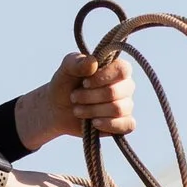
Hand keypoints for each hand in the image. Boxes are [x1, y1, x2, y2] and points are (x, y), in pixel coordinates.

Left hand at [18, 52, 135, 147]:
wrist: (58, 109)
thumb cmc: (65, 85)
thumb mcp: (65, 70)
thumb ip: (76, 62)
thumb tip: (93, 62)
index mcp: (115, 68)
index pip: (122, 70)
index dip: (103, 77)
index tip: (84, 83)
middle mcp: (125, 86)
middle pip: (116, 92)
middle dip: (90, 97)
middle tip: (74, 97)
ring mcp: (126, 105)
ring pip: (118, 109)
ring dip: (93, 111)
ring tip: (77, 110)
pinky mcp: (124, 123)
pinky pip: (128, 125)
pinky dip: (109, 124)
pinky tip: (94, 123)